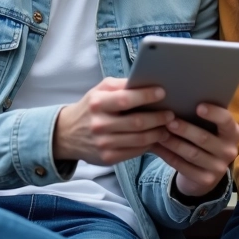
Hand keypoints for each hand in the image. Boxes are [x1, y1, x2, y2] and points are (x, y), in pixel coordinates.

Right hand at [54, 78, 174, 164]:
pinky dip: (148, 145)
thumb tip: (146, 81)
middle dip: (158, 118)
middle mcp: (99, 124)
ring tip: (167, 127)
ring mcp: (103, 143)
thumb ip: (121, 85)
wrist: (67, 134)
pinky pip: (135, 152)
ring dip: (158, 133)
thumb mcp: (99, 90)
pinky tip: (155, 138)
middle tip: (171, 114)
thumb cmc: (91, 107)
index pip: (126, 99)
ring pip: (139, 139)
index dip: (146, 96)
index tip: (162, 92)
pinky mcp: (108, 158)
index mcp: (97, 103)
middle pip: (137, 122)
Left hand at [149, 103, 238, 196]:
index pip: (226, 121)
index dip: (213, 113)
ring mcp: (218, 168)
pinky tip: (157, 147)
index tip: (198, 106)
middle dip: (185, 129)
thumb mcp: (211, 128)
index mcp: (233, 133)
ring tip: (158, 133)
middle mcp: (229, 151)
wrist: (206, 171)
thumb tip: (180, 97)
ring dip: (173, 143)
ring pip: (192, 154)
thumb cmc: (206, 139)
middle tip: (168, 120)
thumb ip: (203, 116)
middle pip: (204, 138)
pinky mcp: (205, 180)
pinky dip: (168, 156)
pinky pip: (183, 167)